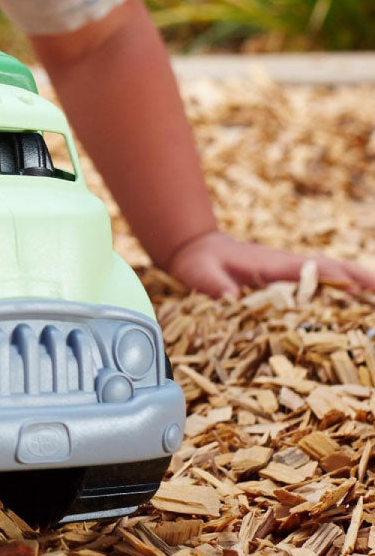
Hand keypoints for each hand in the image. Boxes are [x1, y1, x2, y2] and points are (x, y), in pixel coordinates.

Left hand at [166, 230, 374, 298]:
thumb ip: (217, 287)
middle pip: (331, 271)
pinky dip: (344, 291)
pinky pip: (322, 284)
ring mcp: (291, 272)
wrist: (196, 250)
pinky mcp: (289, 280)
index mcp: (271, 264)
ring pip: (332, 276)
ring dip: (359, 286)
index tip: (359, 286)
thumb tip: (231, 298)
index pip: (309, 270)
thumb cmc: (200, 263)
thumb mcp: (202, 275)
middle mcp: (288, 266)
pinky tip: (360, 306)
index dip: (335, 278)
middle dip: (361, 281)